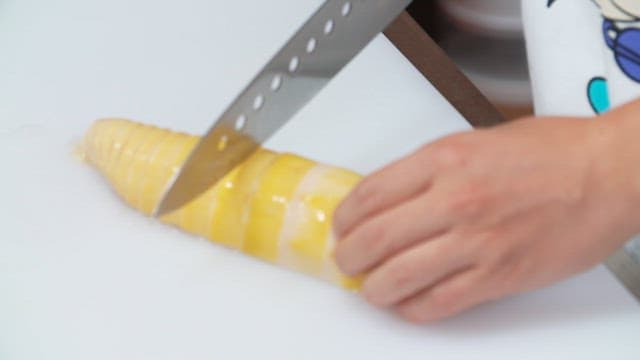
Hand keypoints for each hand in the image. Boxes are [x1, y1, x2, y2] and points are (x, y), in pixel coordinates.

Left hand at [333, 108, 639, 322]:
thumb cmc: (550, 152)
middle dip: (349, 256)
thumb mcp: (475, 141)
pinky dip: (413, 308)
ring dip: (373, 288)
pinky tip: (406, 303)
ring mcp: (476, 240)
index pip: (370, 193)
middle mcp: (454, 199)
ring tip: (369, 287)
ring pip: (399, 276)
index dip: (345, 216)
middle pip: (374, 238)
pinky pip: (439, 302)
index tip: (342, 226)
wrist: (606, 173)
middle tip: (346, 261)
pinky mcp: (498, 275)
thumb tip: (391, 197)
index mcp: (444, 159)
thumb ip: (430, 170)